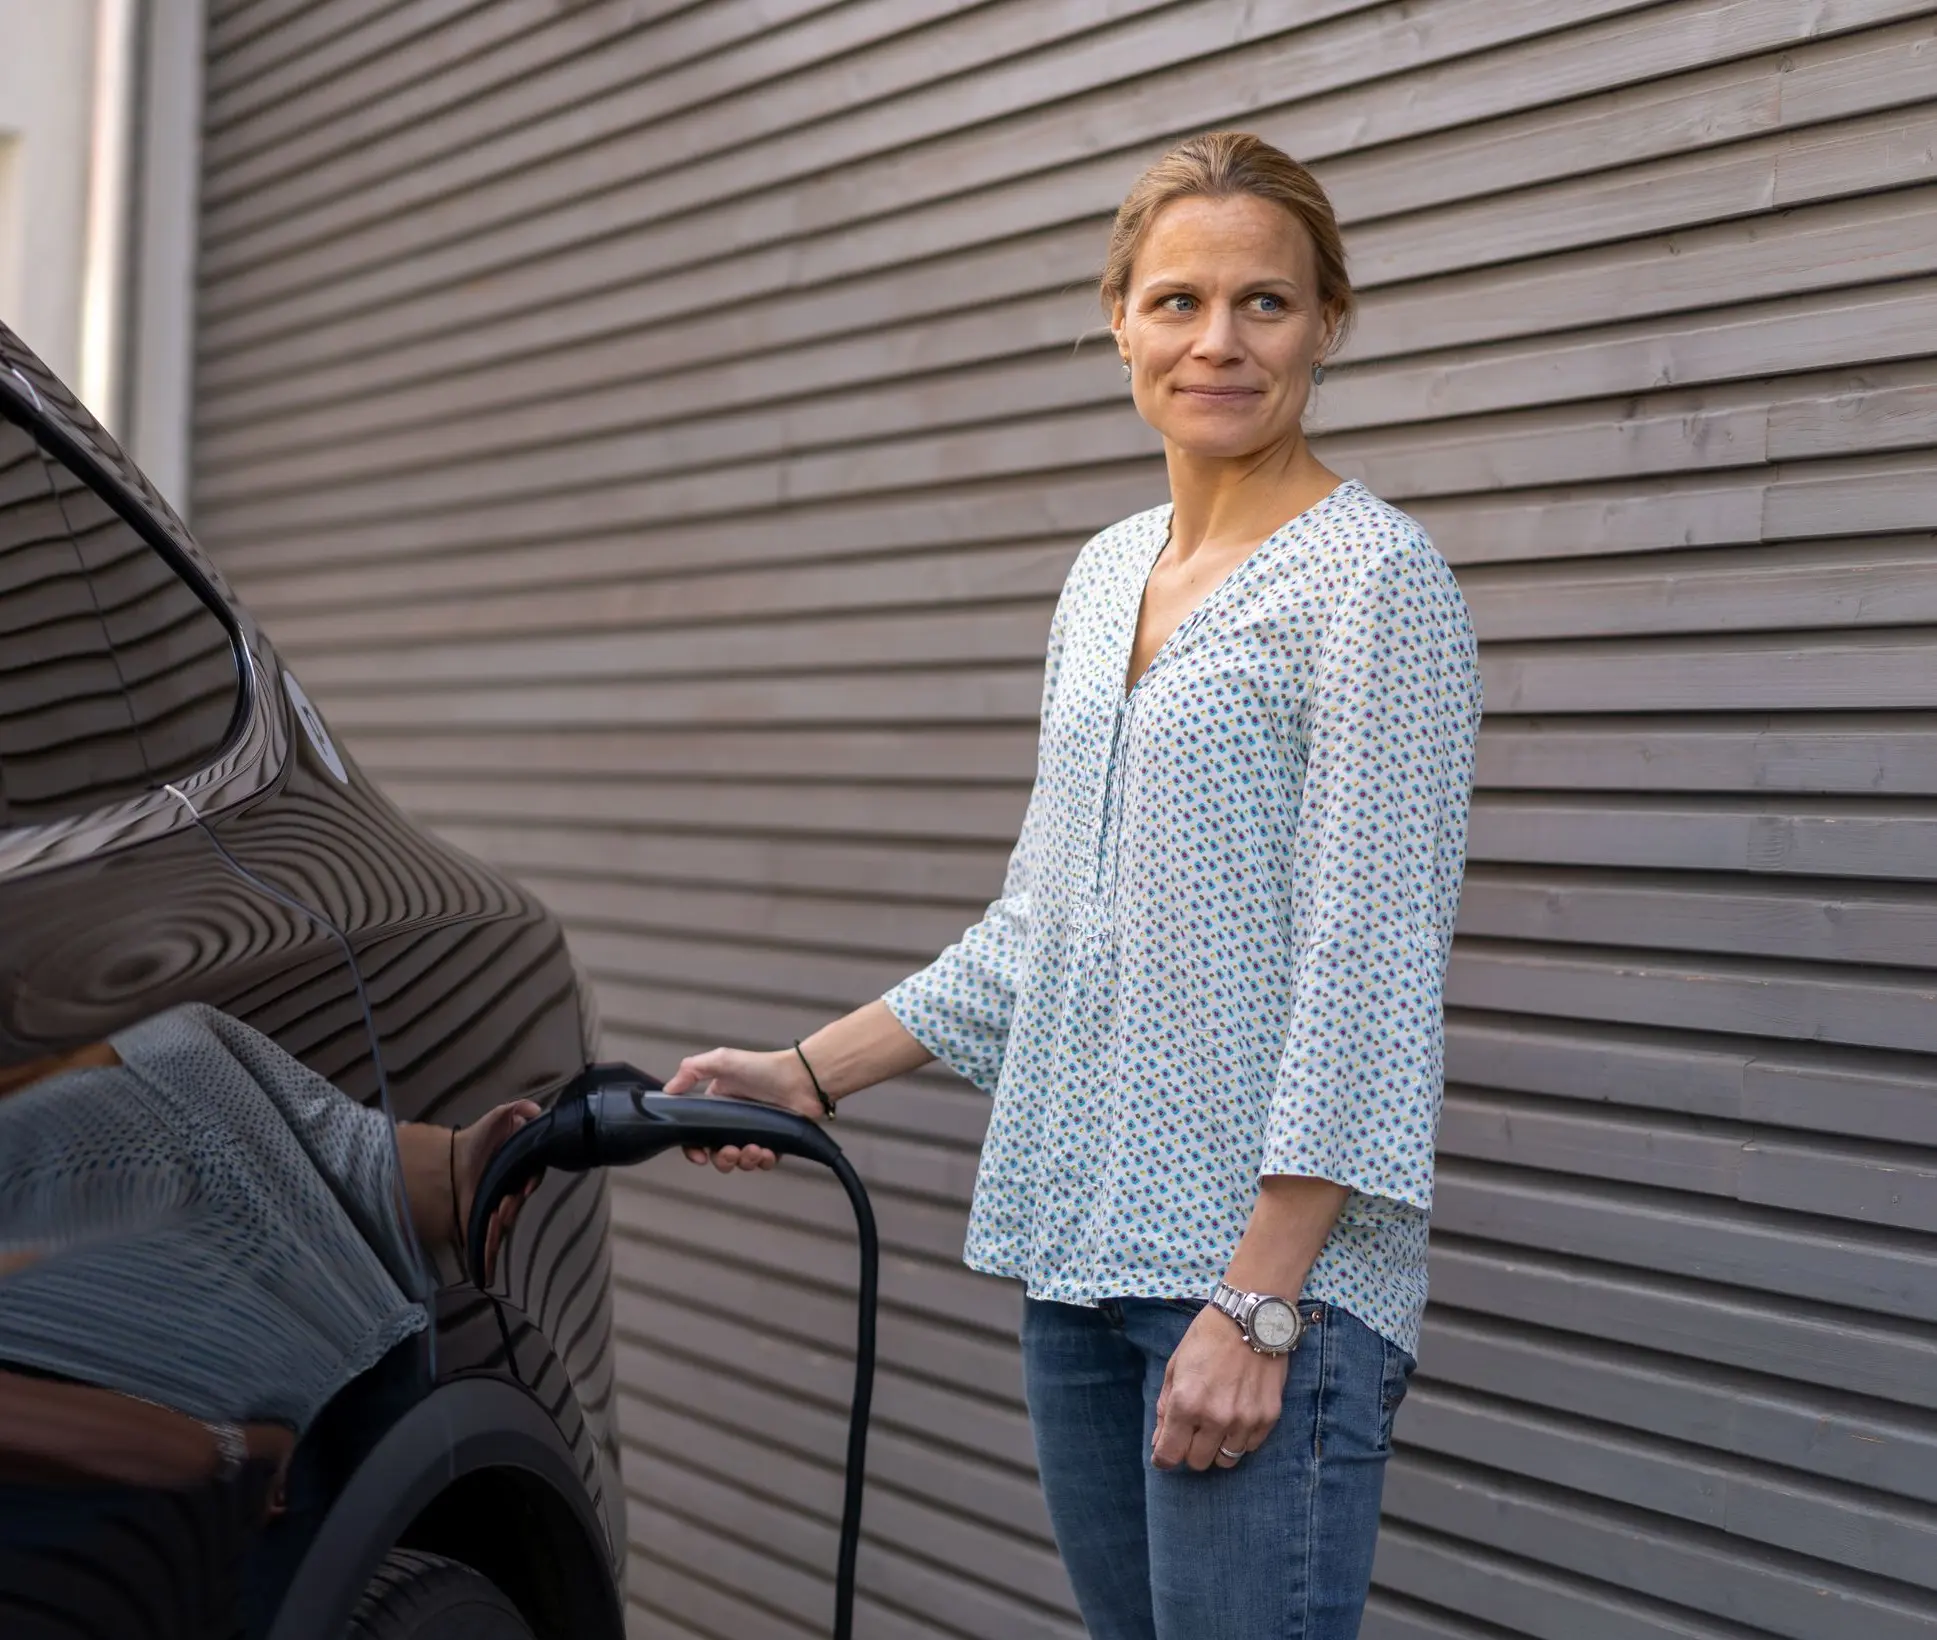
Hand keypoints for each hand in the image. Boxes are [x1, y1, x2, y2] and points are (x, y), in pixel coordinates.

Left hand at [450, 1099, 542, 1283]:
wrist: (448, 1161)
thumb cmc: (478, 1140)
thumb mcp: (499, 1117)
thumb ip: (518, 1110)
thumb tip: (535, 1110)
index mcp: (516, 1171)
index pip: (529, 1180)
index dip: (528, 1183)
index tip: (522, 1188)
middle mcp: (509, 1193)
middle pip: (514, 1207)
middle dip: (509, 1210)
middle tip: (501, 1210)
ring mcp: (496, 1211)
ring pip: (501, 1227)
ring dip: (496, 1230)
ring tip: (489, 1224)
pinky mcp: (480, 1226)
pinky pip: (487, 1245)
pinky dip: (486, 1258)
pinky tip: (484, 1272)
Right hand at [662, 1047, 817, 1172]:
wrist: (803, 1079)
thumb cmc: (764, 1068)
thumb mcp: (722, 1061)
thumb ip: (691, 1070)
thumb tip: (668, 1091)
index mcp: (718, 1105)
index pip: (698, 1135)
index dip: (694, 1150)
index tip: (699, 1155)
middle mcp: (735, 1121)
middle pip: (718, 1154)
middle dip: (723, 1159)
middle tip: (731, 1151)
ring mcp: (755, 1132)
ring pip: (741, 1161)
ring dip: (744, 1161)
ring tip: (753, 1149)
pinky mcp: (776, 1141)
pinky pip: (764, 1162)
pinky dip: (763, 1161)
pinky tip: (766, 1151)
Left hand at [1151, 1305, 1288, 1472]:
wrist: (1250, 1318)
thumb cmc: (1206, 1338)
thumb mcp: (1175, 1367)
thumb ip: (1165, 1407)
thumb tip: (1159, 1442)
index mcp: (1186, 1403)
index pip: (1169, 1455)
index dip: (1163, 1457)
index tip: (1165, 1451)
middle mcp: (1215, 1418)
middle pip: (1198, 1463)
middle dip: (1191, 1450)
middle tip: (1194, 1431)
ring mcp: (1244, 1420)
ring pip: (1226, 1460)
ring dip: (1217, 1447)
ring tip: (1218, 1422)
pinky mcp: (1268, 1417)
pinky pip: (1250, 1447)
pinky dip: (1241, 1438)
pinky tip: (1238, 1415)